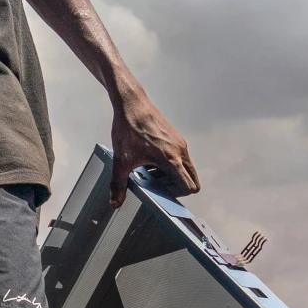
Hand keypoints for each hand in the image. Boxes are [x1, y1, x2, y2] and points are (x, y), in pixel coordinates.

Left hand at [110, 84, 199, 207]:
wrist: (132, 104)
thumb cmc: (128, 129)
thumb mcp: (121, 160)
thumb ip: (118, 184)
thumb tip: (115, 203)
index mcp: (171, 159)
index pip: (189, 187)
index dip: (176, 195)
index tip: (159, 192)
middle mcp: (180, 151)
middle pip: (193, 180)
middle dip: (176, 187)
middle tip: (156, 185)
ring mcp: (180, 144)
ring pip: (186, 169)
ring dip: (172, 176)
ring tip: (149, 172)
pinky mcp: (176, 138)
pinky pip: (181, 158)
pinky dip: (170, 164)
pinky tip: (150, 160)